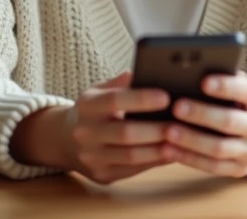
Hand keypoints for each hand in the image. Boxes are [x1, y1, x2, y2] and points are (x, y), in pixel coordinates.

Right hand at [57, 71, 175, 184]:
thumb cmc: (93, 111)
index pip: (114, 100)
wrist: (65, 140)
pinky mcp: (101, 175)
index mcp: (87, 106)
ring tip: (182, 142)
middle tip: (181, 124)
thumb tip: (144, 71)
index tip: (166, 96)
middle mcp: (85, 133)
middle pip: (124, 133)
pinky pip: (132, 171)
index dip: (141, 99)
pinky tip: (171, 154)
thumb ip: (120, 83)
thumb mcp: (99, 91)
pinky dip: (154, 163)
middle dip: (155, 129)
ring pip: (130, 156)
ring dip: (158, 150)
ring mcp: (92, 157)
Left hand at [163, 71, 246, 177]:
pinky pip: (212, 167)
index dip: (225, 87)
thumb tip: (192, 72)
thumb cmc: (241, 101)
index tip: (203, 81)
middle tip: (176, 107)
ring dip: (191, 140)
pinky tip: (168, 149)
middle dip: (201, 114)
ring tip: (167, 130)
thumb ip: (223, 79)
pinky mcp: (241, 169)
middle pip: (230, 121)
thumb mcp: (240, 86)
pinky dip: (188, 158)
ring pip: (219, 148)